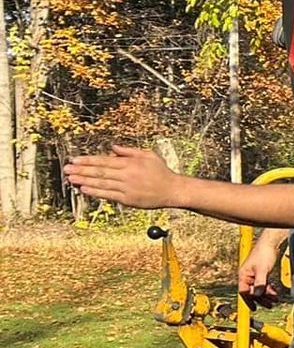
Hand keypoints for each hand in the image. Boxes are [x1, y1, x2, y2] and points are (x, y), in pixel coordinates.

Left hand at [62, 145, 180, 209]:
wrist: (173, 190)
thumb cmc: (161, 172)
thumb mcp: (148, 155)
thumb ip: (129, 151)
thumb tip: (113, 148)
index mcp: (130, 163)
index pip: (104, 160)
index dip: (88, 160)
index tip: (75, 159)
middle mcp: (127, 175)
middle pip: (100, 172)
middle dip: (81, 170)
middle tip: (66, 169)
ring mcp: (127, 188)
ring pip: (101, 183)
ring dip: (84, 181)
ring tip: (70, 179)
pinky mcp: (128, 199)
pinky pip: (108, 195)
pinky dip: (95, 192)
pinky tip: (84, 189)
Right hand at [237, 239, 282, 305]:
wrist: (271, 243)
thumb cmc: (264, 253)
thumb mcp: (262, 270)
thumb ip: (260, 283)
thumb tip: (257, 295)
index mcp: (243, 275)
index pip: (244, 291)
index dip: (249, 300)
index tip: (255, 308)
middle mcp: (247, 276)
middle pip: (252, 292)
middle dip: (261, 299)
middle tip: (270, 305)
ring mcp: (254, 274)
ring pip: (259, 289)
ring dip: (266, 295)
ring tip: (275, 300)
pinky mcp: (262, 272)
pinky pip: (264, 284)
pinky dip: (269, 289)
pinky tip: (275, 293)